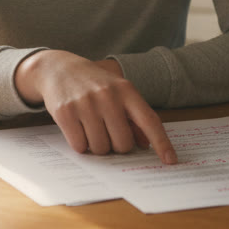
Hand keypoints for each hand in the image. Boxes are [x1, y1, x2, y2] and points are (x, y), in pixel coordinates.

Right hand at [14, 50, 176, 163]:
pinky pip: (80, 146)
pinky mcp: (66, 112)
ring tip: (91, 129)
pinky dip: (80, 144)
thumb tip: (145, 145)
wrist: (58, 68)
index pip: (149, 120)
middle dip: (116, 146)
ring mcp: (86, 104)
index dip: (162, 143)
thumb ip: (133, 117)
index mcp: (126, 90)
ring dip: (97, 146)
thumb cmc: (93, 84)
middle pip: (122, 143)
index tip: (171, 160)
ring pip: (101, 148)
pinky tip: (77, 129)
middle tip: (108, 133)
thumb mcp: (117, 92)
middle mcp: (108, 96)